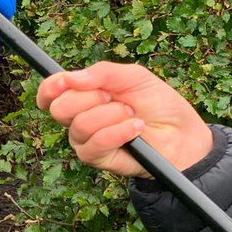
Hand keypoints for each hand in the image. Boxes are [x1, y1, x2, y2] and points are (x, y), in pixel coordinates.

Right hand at [36, 62, 213, 178]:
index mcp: (82, 95)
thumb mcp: (133, 77)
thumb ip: (103, 73)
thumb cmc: (158, 104)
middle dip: (90, 99)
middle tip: (115, 98)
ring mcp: (85, 140)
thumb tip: (71, 78)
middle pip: (60, 109)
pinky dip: (118, 132)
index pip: (50, 93)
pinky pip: (95, 144)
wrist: (181, 133)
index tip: (65, 82)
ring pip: (80, 125)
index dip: (50, 87)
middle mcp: (78, 118)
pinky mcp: (96, 159)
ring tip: (132, 114)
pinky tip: (136, 128)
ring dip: (111, 115)